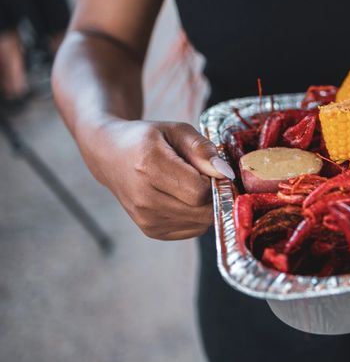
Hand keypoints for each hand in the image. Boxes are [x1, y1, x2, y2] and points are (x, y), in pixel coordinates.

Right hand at [82, 120, 234, 239]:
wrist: (111, 156)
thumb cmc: (147, 140)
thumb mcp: (176, 131)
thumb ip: (202, 149)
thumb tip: (226, 173)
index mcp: (149, 167)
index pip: (200, 190)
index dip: (215, 180)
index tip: (212, 168)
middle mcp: (144, 199)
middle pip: (202, 211)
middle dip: (214, 194)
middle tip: (205, 176)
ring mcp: (146, 219)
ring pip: (200, 223)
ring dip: (206, 206)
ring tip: (191, 184)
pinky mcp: (151, 231)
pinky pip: (192, 229)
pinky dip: (197, 215)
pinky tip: (183, 197)